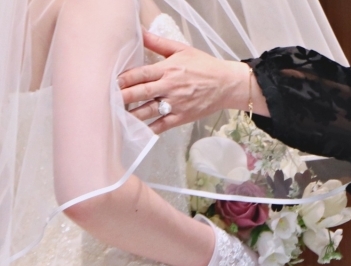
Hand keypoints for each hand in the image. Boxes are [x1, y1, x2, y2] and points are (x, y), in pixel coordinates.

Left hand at [119, 31, 248, 132]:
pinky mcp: (182, 117)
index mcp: (168, 69)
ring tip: (116, 116)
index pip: (140, 74)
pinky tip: (136, 131)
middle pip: (140, 93)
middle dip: (121, 97)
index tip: (110, 82)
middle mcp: (170, 87)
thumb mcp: (182, 50)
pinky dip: (149, 129)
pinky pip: (162, 125)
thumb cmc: (205, 66)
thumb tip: (140, 31)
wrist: (227, 85)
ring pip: (148, 111)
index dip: (122, 79)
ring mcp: (176, 104)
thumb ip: (158, 43)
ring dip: (131, 114)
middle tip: (105, 100)